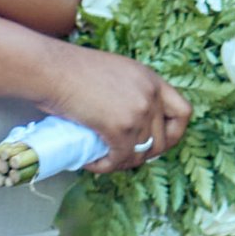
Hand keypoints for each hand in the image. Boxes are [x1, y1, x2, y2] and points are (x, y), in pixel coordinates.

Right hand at [48, 44, 190, 170]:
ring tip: (103, 160)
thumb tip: (130, 123)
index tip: (155, 142)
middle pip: (164, 140)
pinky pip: (120, 158)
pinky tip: (92, 163)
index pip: (184, 113)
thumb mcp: (114, 73)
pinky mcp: (121, 127)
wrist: (51, 69)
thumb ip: (130, 93)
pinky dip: (106, 166)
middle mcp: (151, 94)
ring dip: (121, 163)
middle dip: (144, 155)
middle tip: (122, 157)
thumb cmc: (71, 69)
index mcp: (152, 79)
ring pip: (141, 154)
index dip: (173, 134)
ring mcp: (138, 111)